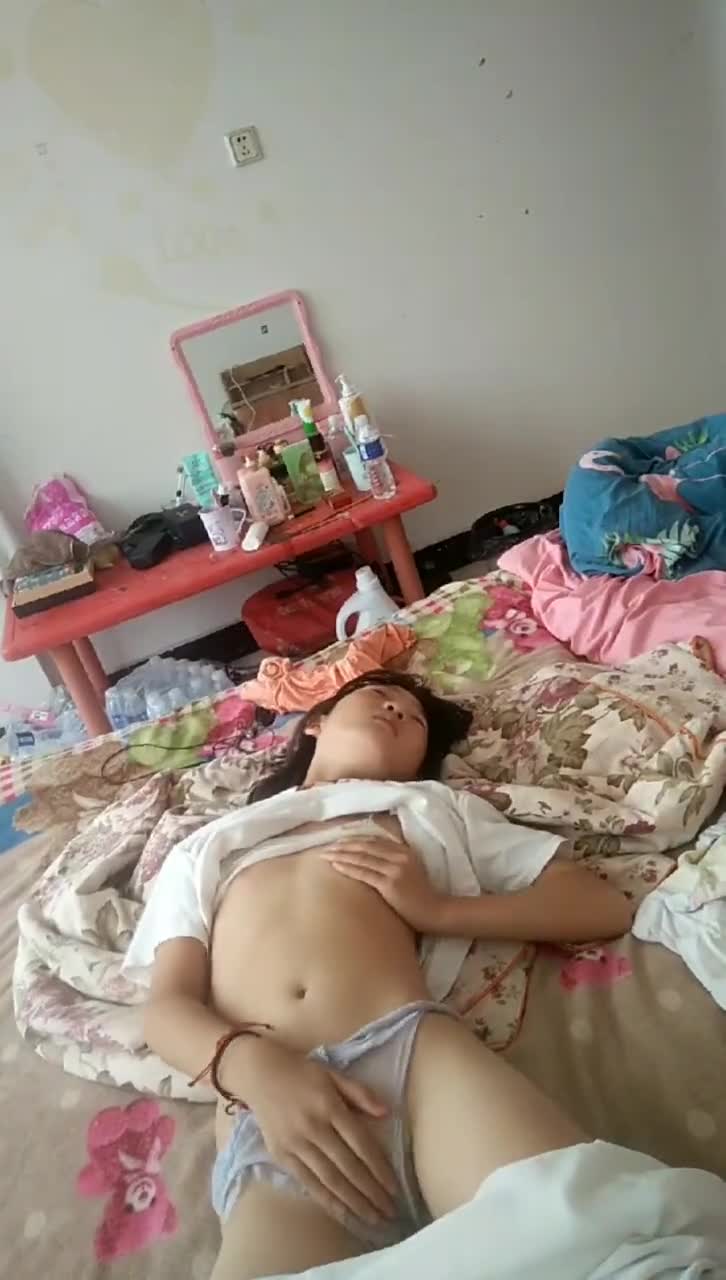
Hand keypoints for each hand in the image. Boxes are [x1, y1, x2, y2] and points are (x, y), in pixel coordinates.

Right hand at [229, 1036, 397, 1225]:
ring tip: (372, 1219)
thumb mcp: (333, 1075)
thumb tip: (387, 1113)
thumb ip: (360, 1093)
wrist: (260, 1074)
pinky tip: (343, 1214)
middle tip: (390, 1212)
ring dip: (353, 1203)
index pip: (360, 1144)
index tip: (394, 1188)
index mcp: (330, 1107)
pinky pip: (308, 1183)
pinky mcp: (281, 1156)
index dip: (379, 1168)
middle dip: (371, 1193)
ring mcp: (296, 1145)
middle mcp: (314, 1128)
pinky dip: (327, 1201)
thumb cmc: (302, 1073)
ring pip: (329, 1180)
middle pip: (348, 1167)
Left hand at [322, 839, 443, 933]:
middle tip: (326, 846)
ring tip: (325, 855)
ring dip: (341, 855)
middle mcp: (399, 856)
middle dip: (344, 845)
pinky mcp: (390, 884)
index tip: (339, 840)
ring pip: (362, 858)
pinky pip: (364, 873)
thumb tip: (374, 860)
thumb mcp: (412, 871)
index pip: (374, 841)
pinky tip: (336, 866)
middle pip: (365, 846)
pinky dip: (348, 868)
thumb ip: (395, 862)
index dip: (355, 840)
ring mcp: (395, 869)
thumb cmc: (422, 896)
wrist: (435, 912)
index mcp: (405, 851)